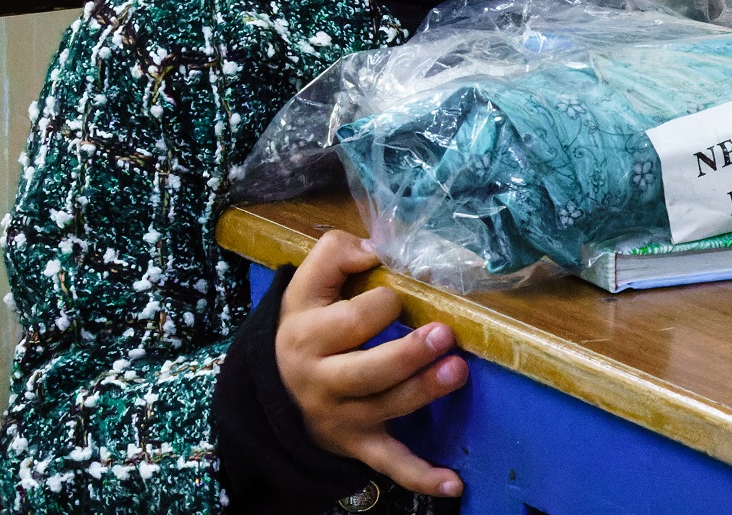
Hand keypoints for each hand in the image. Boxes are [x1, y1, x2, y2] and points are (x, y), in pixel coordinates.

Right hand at [275, 230, 468, 498]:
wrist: (273, 386)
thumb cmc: (307, 322)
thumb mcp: (307, 283)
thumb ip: (335, 252)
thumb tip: (374, 250)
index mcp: (309, 336)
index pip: (353, 319)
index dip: (384, 302)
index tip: (398, 294)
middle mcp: (323, 380)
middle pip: (369, 371)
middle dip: (409, 353)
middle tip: (444, 334)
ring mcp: (342, 417)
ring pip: (387, 408)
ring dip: (424, 392)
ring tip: (458, 370)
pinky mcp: (359, 443)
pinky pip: (389, 463)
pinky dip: (420, 476)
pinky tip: (453, 482)